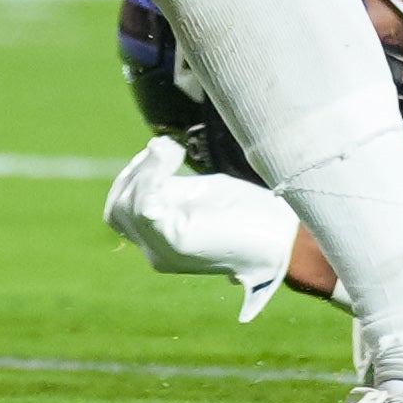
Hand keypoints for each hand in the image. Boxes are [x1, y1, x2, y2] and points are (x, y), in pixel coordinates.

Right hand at [102, 138, 298, 321]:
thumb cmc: (254, 216)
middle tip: (165, 149)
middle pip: (117, 209)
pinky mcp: (177, 241)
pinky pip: (145, 205)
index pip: (119, 212)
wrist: (285, 238)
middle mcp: (158, 253)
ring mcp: (165, 250)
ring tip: (169, 149)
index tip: (159, 151)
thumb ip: (180, 190)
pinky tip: (171, 154)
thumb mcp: (207, 196)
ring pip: (126, 206)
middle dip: (134, 171)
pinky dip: (151, 174)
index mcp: (163, 243)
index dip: (132, 176)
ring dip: (144, 168)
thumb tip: (158, 154)